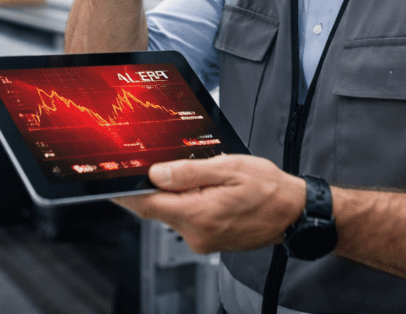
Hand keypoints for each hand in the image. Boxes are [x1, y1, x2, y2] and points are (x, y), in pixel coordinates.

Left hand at [114, 154, 306, 253]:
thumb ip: (189, 172)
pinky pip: (189, 219)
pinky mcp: (209, 241)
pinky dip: (190, 203)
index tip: (110, 182)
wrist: (294, 213)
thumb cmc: (268, 188)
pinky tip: (209, 190)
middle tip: (167, 164)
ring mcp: (203, 241)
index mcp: (198, 214)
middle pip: (158, 209)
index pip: (147, 205)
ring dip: (177, 194)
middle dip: (157, 187)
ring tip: (204, 177)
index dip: (125, 193)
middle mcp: (196, 234)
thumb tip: (156, 174)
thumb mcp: (229, 168)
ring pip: (173, 213)